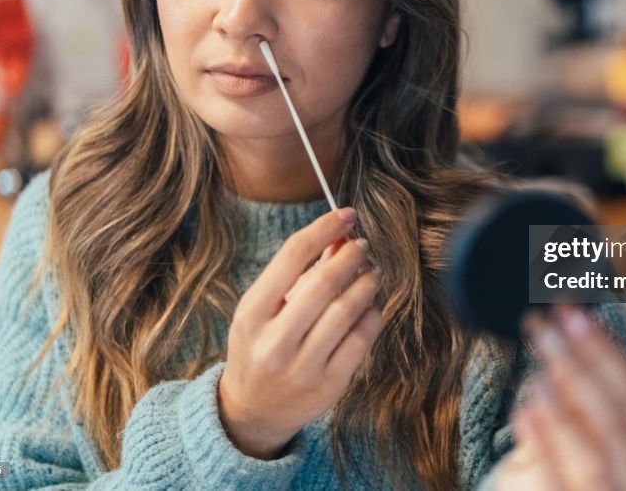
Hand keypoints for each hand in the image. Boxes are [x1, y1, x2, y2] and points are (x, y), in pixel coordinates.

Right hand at [218, 207, 382, 458]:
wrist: (252, 410)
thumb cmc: (260, 345)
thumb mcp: (265, 307)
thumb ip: (300, 272)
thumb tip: (341, 235)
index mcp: (252, 313)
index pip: (293, 256)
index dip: (324, 228)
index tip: (347, 214)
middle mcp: (274, 341)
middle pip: (324, 283)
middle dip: (351, 256)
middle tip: (363, 246)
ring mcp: (302, 366)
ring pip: (348, 311)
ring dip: (368, 282)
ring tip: (373, 272)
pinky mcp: (329, 385)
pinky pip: (362, 338)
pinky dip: (373, 314)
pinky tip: (371, 305)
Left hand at [496, 304, 625, 489]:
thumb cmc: (557, 477)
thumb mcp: (572, 435)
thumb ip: (578, 401)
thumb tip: (566, 338)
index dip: (605, 351)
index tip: (573, 316)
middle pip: (619, 420)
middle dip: (582, 366)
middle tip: (548, 331)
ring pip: (597, 455)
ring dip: (565, 407)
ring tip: (537, 370)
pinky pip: (557, 483)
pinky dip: (544, 443)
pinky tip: (526, 412)